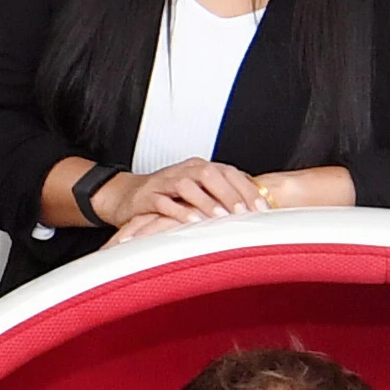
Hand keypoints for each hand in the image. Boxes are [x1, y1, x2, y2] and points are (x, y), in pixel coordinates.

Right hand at [94, 159, 265, 238]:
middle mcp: (185, 170)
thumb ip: (223, 199)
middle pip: (211, 173)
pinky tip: (191, 223)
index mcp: (201, 167)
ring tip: (220, 218)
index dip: (247, 189)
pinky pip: (164, 202)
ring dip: (206, 202)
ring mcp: (165, 181)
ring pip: (188, 184)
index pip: (229, 172)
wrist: (128, 196)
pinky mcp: (148, 197)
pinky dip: (179, 212)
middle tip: (244, 213)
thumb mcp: (198, 194)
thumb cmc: (168, 197)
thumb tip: (255, 214)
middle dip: (230, 194)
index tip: (262, 209)